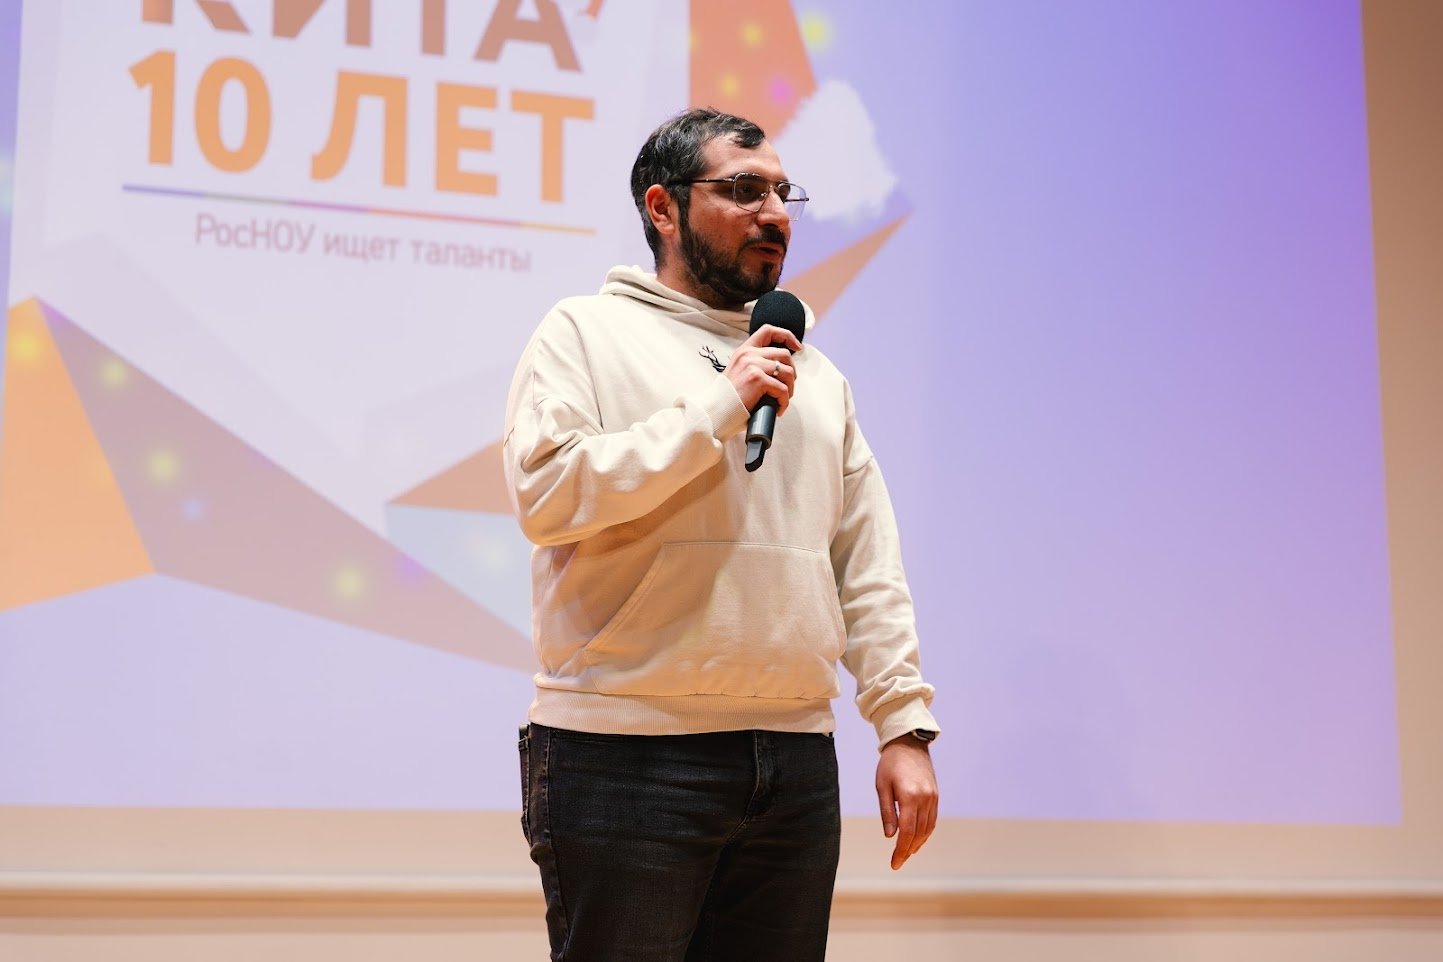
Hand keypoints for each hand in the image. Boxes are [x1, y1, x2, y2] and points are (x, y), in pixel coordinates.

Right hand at [726, 324, 800, 413]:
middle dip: (791, 373)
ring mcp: (753, 365)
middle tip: (787, 387)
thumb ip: (755, 363)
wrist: (718, 411)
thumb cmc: (730, 397)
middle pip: (784, 355)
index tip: (797, 347)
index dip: (786, 336)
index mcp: (744, 350)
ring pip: (787, 372)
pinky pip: (782, 389)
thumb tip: (780, 366)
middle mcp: (748, 354)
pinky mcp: (758, 379)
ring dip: (789, 389)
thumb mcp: (740, 371)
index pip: (768, 331)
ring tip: (781, 400)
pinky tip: (778, 409)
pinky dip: (784, 402)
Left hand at [876, 735, 937, 869]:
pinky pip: (932, 820)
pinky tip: (917, 839)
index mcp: (910, 797)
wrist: (909, 743)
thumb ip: (887, 812)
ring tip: (906, 853)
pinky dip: (925, 832)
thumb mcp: (882, 786)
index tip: (894, 863)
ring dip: (917, 843)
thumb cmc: (890, 764)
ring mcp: (933, 798)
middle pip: (918, 833)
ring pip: (927, 829)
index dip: (901, 850)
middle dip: (908, 850)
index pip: (906, 832)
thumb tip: (890, 836)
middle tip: (897, 862)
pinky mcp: (936, 796)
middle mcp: (925, 799)